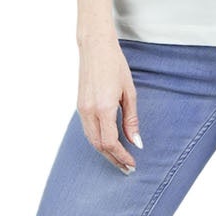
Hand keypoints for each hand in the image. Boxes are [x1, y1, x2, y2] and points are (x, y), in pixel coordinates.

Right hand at [77, 35, 142, 173]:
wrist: (95, 47)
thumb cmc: (115, 65)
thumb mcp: (129, 92)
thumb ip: (132, 120)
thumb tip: (136, 142)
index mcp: (103, 108)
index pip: (110, 142)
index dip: (121, 156)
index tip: (132, 163)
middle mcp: (89, 111)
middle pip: (98, 146)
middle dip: (113, 159)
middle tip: (127, 168)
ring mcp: (81, 109)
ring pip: (91, 140)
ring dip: (105, 152)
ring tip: (119, 160)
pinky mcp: (80, 105)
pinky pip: (87, 130)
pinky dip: (98, 141)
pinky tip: (108, 144)